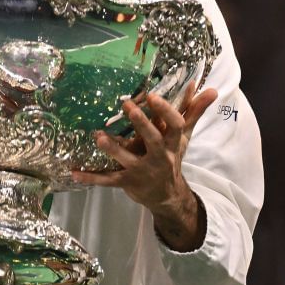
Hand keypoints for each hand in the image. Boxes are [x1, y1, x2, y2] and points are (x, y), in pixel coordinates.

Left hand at [71, 88, 220, 250]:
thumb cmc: (172, 157)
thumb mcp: (183, 136)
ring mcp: (142, 171)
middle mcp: (159, 157)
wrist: (167, 195)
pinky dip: (91, 178)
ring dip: (112, 149)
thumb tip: (210, 88)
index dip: (166, 111)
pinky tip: (74, 173)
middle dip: (141, 124)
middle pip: (153, 139)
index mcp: (173, 143)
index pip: (175, 125)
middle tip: (127, 106)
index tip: (153, 95)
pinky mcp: (127, 183)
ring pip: (127, 160)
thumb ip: (194, 111)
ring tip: (98, 136)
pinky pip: (108, 180)